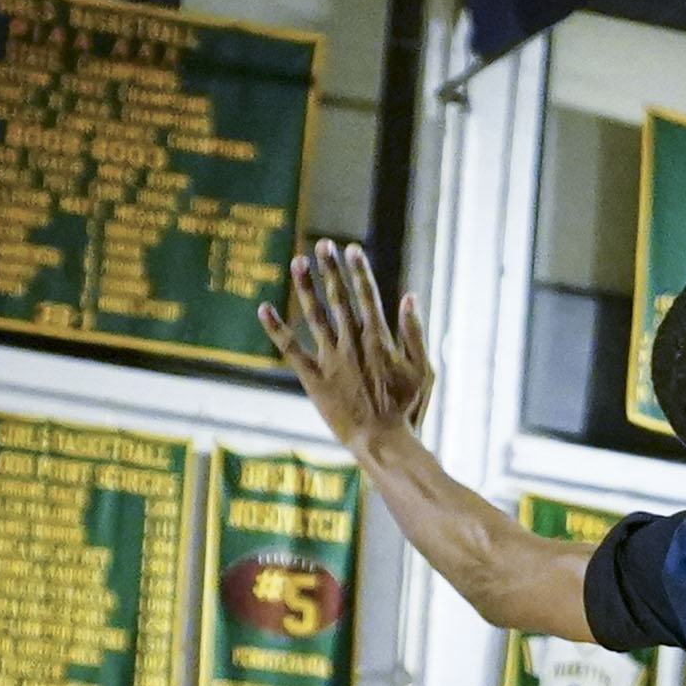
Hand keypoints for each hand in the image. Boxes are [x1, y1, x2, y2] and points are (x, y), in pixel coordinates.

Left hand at [266, 239, 434, 461]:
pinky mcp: (313, 378)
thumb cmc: (408, 409)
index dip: (358, 270)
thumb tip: (410, 297)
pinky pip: (291, 349)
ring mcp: (331, 358)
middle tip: (322, 245)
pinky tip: (263, 308)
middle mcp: (352, 342)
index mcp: (379, 338)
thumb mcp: (423, 370)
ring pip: (314, 315)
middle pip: (339, 298)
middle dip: (330, 269)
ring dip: (305, 287)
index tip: (351, 248)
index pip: (367, 295)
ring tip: (297, 261)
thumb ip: (414, 333)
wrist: (382, 441)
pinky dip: (276, 328)